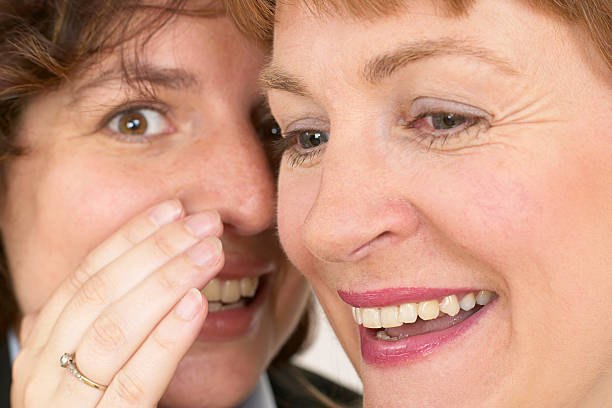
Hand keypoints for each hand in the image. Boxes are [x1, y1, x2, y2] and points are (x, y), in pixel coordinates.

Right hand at [11, 200, 223, 406]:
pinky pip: (131, 385)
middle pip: (99, 294)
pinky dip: (164, 340)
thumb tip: (115, 274)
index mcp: (40, 350)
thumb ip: (96, 328)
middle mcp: (39, 375)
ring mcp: (61, 407)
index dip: (131, 237)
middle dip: (156, 250)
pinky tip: (195, 306)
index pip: (85, 276)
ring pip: (113, 330)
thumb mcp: (88, 369)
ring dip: (167, 281)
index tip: (173, 209)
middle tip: (205, 223)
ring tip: (211, 253)